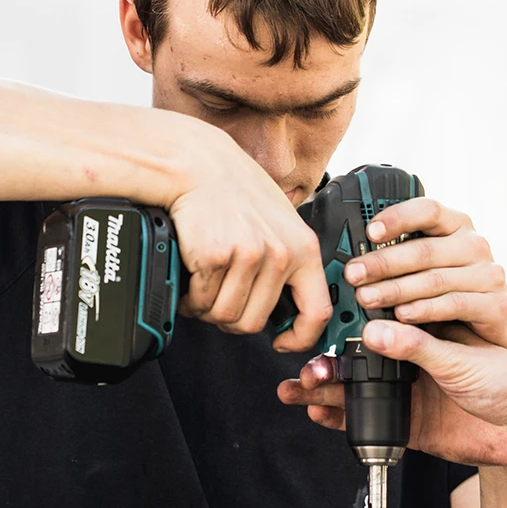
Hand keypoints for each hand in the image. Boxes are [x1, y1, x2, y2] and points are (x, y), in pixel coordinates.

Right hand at [162, 129, 330, 351]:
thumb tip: (287, 305)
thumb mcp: (280, 222)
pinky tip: (190, 277)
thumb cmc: (234, 191)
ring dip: (207, 309)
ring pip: (225, 315)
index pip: (316, 312)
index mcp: (303, 248)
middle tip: (220, 300)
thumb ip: (288, 260)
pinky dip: (190, 297)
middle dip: (231, 319)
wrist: (198, 165)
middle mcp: (280, 253)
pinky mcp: (216, 256)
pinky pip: (200, 301)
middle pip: (254, 322)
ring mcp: (249, 255)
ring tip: (203, 286)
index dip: (299, 338)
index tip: (282, 342)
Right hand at [278, 321, 506, 466]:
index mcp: (421, 333)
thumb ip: (418, 347)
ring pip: (352, 389)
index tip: (318, 321)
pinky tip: (317, 415)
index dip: (343, 322)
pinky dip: (339, 420)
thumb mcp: (460, 361)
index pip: (374, 321)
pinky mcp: (405, 424)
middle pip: (353, 356)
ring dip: (322, 389)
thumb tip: (375, 332)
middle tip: (302, 363)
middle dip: (323, 360)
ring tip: (295, 390)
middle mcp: (409, 359)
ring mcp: (405, 392)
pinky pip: (364, 422)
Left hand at [342, 199, 506, 362]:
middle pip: (424, 249)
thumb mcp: (424, 273)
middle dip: (383, 263)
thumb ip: (397, 261)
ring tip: (368, 298)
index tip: (369, 232)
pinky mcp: (497, 305)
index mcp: (455, 227)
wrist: (491, 342)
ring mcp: (488, 274)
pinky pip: (455, 304)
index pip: (427, 210)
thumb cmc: (451, 298)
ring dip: (397, 289)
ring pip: (435, 278)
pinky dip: (425, 310)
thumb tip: (354, 260)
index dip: (397, 217)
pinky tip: (401, 315)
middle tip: (353, 275)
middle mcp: (474, 246)